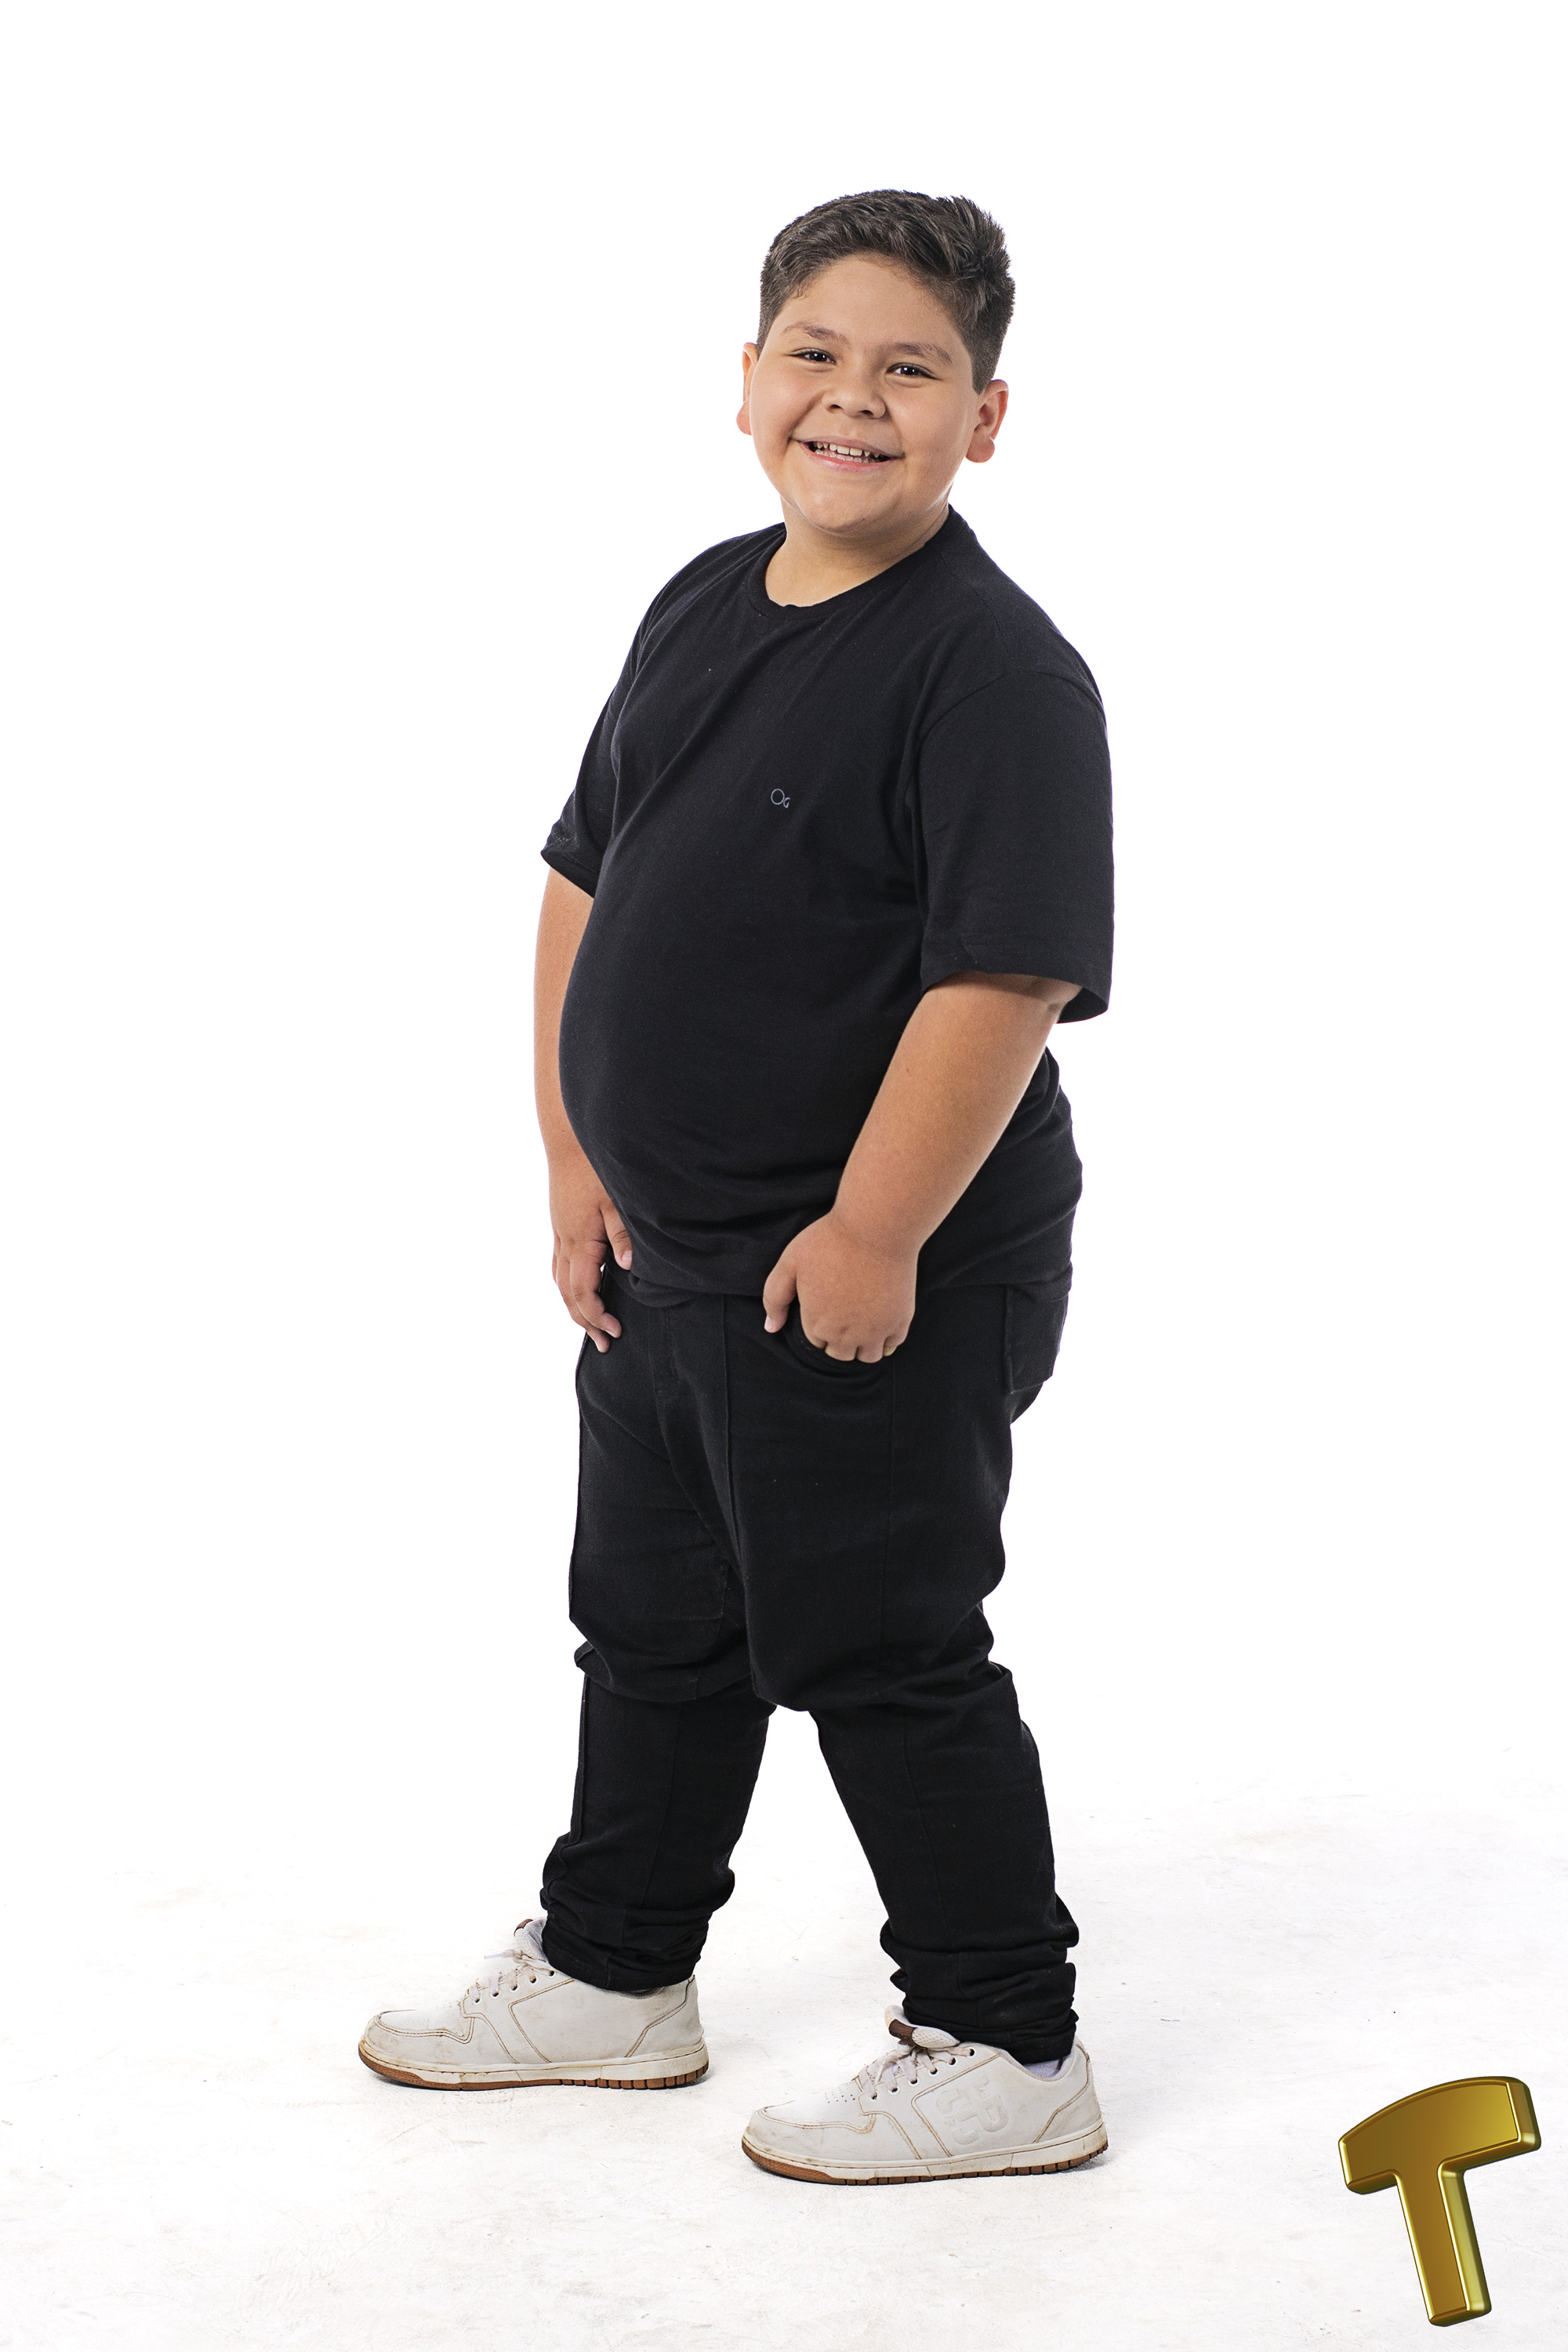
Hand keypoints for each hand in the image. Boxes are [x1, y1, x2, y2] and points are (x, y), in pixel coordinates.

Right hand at [549, 1146, 631, 1352]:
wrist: (569, 1137)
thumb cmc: (596, 1165)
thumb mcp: (617, 1199)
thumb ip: (622, 1234)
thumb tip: (626, 1266)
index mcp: (580, 1239)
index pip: (583, 1291)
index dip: (597, 1315)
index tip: (615, 1332)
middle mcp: (564, 1240)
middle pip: (567, 1293)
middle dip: (585, 1320)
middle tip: (604, 1343)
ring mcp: (560, 1232)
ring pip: (559, 1280)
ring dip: (574, 1305)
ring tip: (591, 1323)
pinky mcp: (561, 1223)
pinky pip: (559, 1264)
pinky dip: (568, 1284)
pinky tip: (580, 1286)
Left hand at [762, 1211, 915, 1361]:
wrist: (876, 1228)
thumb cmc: (830, 1241)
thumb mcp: (789, 1263)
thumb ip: (775, 1298)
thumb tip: (771, 1328)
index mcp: (818, 1324)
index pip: (817, 1342)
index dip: (819, 1325)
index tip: (825, 1305)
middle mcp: (846, 1335)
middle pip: (840, 1354)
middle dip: (839, 1340)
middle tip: (843, 1311)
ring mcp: (876, 1331)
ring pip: (868, 1356)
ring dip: (863, 1345)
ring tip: (862, 1321)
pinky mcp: (900, 1320)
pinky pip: (893, 1344)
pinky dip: (887, 1338)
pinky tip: (881, 1320)